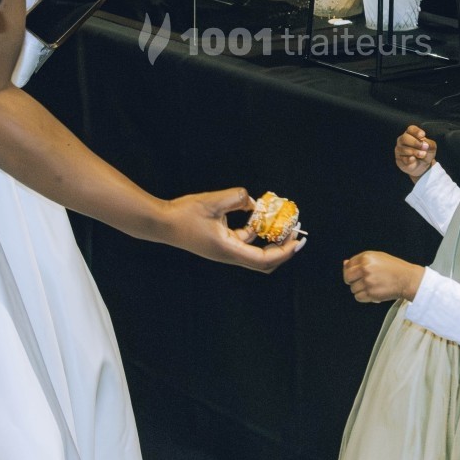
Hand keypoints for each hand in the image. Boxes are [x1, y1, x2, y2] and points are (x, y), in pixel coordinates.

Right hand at [162, 187, 304, 272]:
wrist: (162, 223)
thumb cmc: (184, 214)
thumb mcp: (213, 201)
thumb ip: (237, 198)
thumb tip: (254, 202)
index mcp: (229, 250)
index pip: (264, 259)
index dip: (284, 251)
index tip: (298, 239)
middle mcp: (229, 255)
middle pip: (264, 261)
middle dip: (282, 248)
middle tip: (295, 232)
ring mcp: (225, 250)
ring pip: (255, 250)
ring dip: (269, 237)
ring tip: (280, 219)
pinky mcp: (221, 243)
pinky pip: (244, 240)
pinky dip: (254, 230)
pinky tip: (257, 214)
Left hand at [343, 251, 423, 302]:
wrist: (407, 279)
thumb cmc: (393, 268)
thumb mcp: (377, 257)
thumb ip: (360, 260)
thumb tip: (344, 263)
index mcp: (366, 257)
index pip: (349, 265)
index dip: (351, 270)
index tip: (357, 274)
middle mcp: (365, 268)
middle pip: (347, 277)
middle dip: (351, 280)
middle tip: (360, 282)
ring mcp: (368, 281)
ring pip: (353, 289)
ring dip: (360, 290)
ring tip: (371, 287)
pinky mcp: (371, 293)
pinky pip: (358, 297)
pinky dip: (363, 297)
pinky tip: (371, 293)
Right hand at [394, 125, 436, 179]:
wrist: (422, 166)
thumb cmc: (425, 152)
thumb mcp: (431, 147)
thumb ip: (430, 144)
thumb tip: (426, 145)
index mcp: (410, 134)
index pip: (410, 129)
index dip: (416, 132)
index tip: (423, 135)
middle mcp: (402, 140)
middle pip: (404, 138)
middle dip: (415, 143)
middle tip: (424, 147)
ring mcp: (399, 150)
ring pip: (403, 149)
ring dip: (415, 152)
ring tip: (423, 154)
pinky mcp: (399, 160)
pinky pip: (403, 159)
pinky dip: (410, 160)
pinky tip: (414, 160)